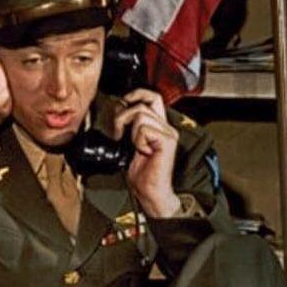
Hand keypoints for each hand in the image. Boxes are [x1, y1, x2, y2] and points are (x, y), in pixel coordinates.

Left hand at [114, 89, 181, 217]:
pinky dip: (138, 140)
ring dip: (130, 131)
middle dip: (124, 114)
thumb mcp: (131, 144)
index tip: (122, 104)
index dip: (136, 94)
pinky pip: (144, 129)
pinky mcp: (168, 141)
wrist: (150, 191)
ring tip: (134, 145)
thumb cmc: (142, 173)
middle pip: (145, 102)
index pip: (152, 97)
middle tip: (119, 131)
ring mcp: (168, 133)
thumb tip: (118, 110)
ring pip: (141, 115)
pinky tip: (143, 152)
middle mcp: (166, 127)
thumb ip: (130, 127)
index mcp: (159, 125)